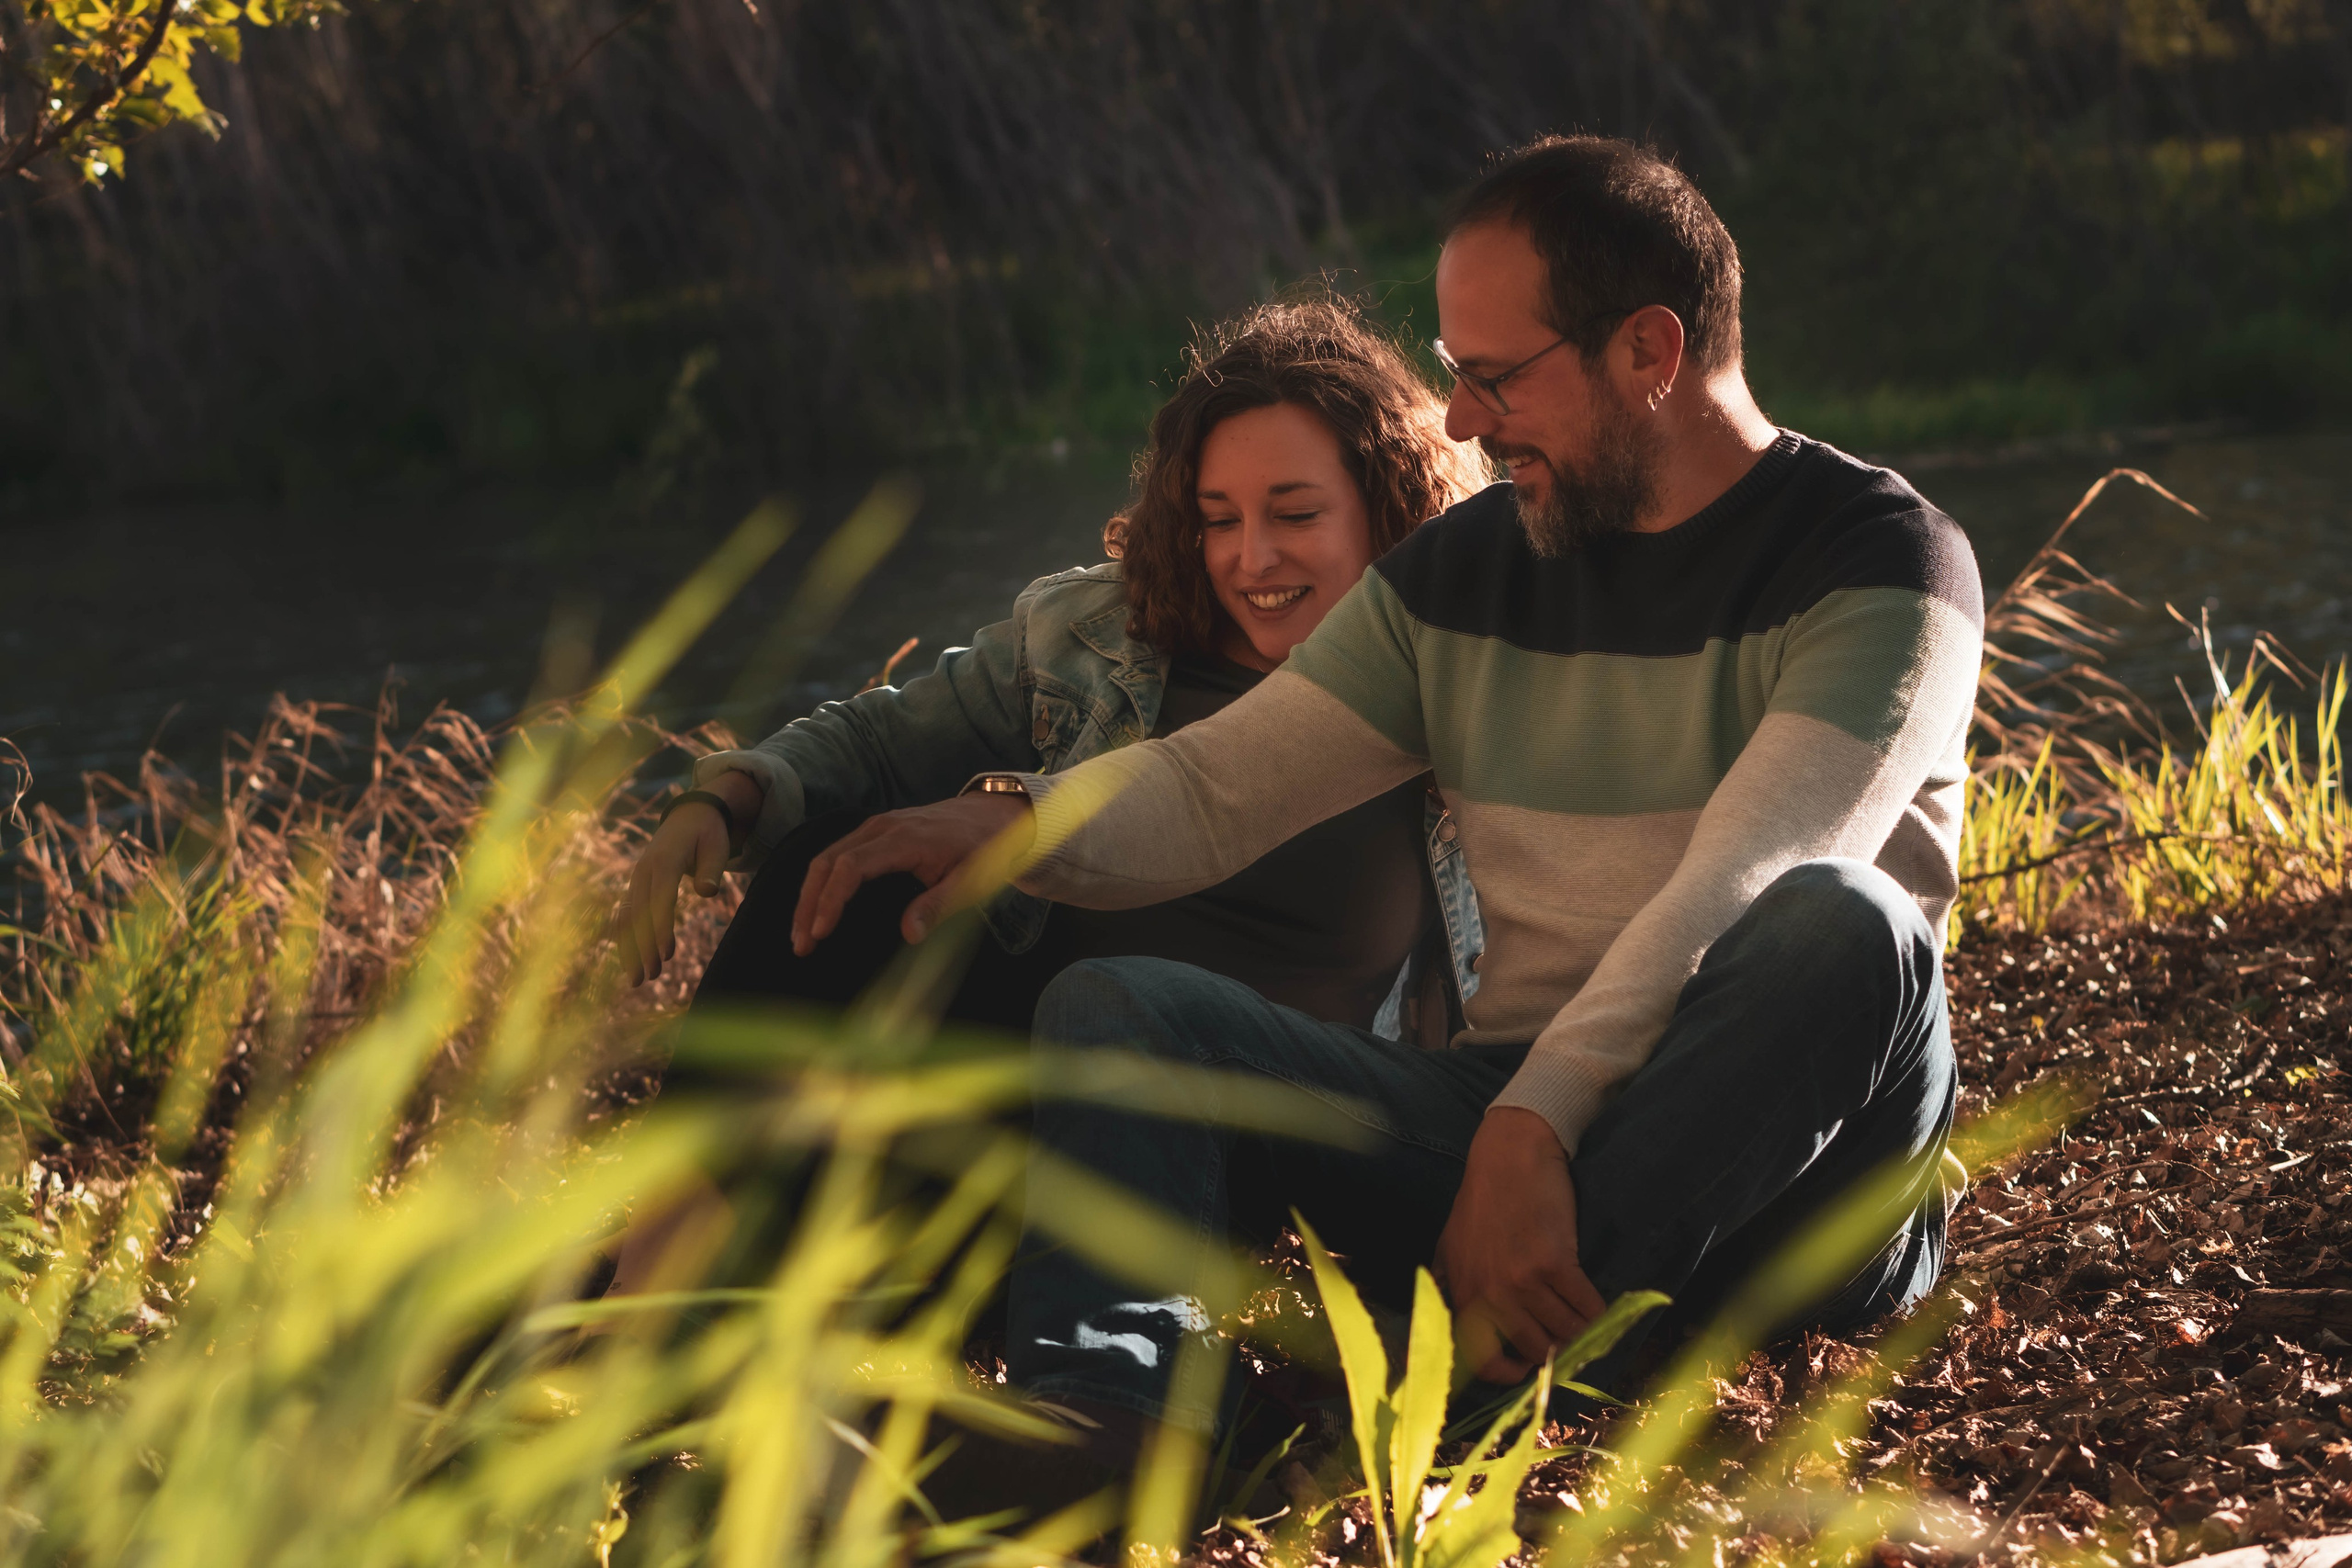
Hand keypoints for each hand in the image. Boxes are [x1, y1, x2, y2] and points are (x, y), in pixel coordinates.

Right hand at [613, 770, 762, 985]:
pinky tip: (630, 961)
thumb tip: (707, 892)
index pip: (661, 899)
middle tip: (648, 977)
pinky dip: (628, 938)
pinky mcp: (637, 885)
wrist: (690, 814)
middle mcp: (644, 870)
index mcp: (664, 860)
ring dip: (632, 948)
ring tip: (638, 980)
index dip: (662, 927)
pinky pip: (629, 915)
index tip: (666, 954)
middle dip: (643, 947)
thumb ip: (712, 869)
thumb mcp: (717, 846)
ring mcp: (637, 878)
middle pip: (640, 913)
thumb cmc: (708, 833)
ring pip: (629, 918)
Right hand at [791, 793, 1033, 955]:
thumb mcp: (970, 881)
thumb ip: (938, 905)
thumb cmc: (982, 850)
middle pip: (827, 862)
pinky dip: (820, 883)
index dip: (831, 900)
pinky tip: (815, 910)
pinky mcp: (873, 833)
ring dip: (809, 896)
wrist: (990, 816)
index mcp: (904, 839)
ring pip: (826, 858)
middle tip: (801, 944)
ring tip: (801, 935)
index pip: (851, 867)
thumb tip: (910, 935)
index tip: (821, 931)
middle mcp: (882, 827)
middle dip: (809, 904)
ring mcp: (875, 827)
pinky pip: (836, 855)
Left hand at [1436, 1106, 1608, 1382]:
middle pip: (1533, 1349)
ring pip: (1564, 1331)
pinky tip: (1601, 1307)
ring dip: (1583, 1333)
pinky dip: (1599, 1312)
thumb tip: (1465, 1328)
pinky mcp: (1554, 1264)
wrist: (1511, 1153)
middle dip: (1556, 1352)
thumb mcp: (1453, 1245)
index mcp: (1462, 1293)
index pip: (1484, 1360)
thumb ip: (1455, 1286)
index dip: (1513, 1373)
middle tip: (1572, 1344)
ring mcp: (1520, 1281)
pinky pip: (1586, 1307)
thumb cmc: (1484, 1197)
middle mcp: (1488, 1294)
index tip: (1532, 1369)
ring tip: (1590, 1326)